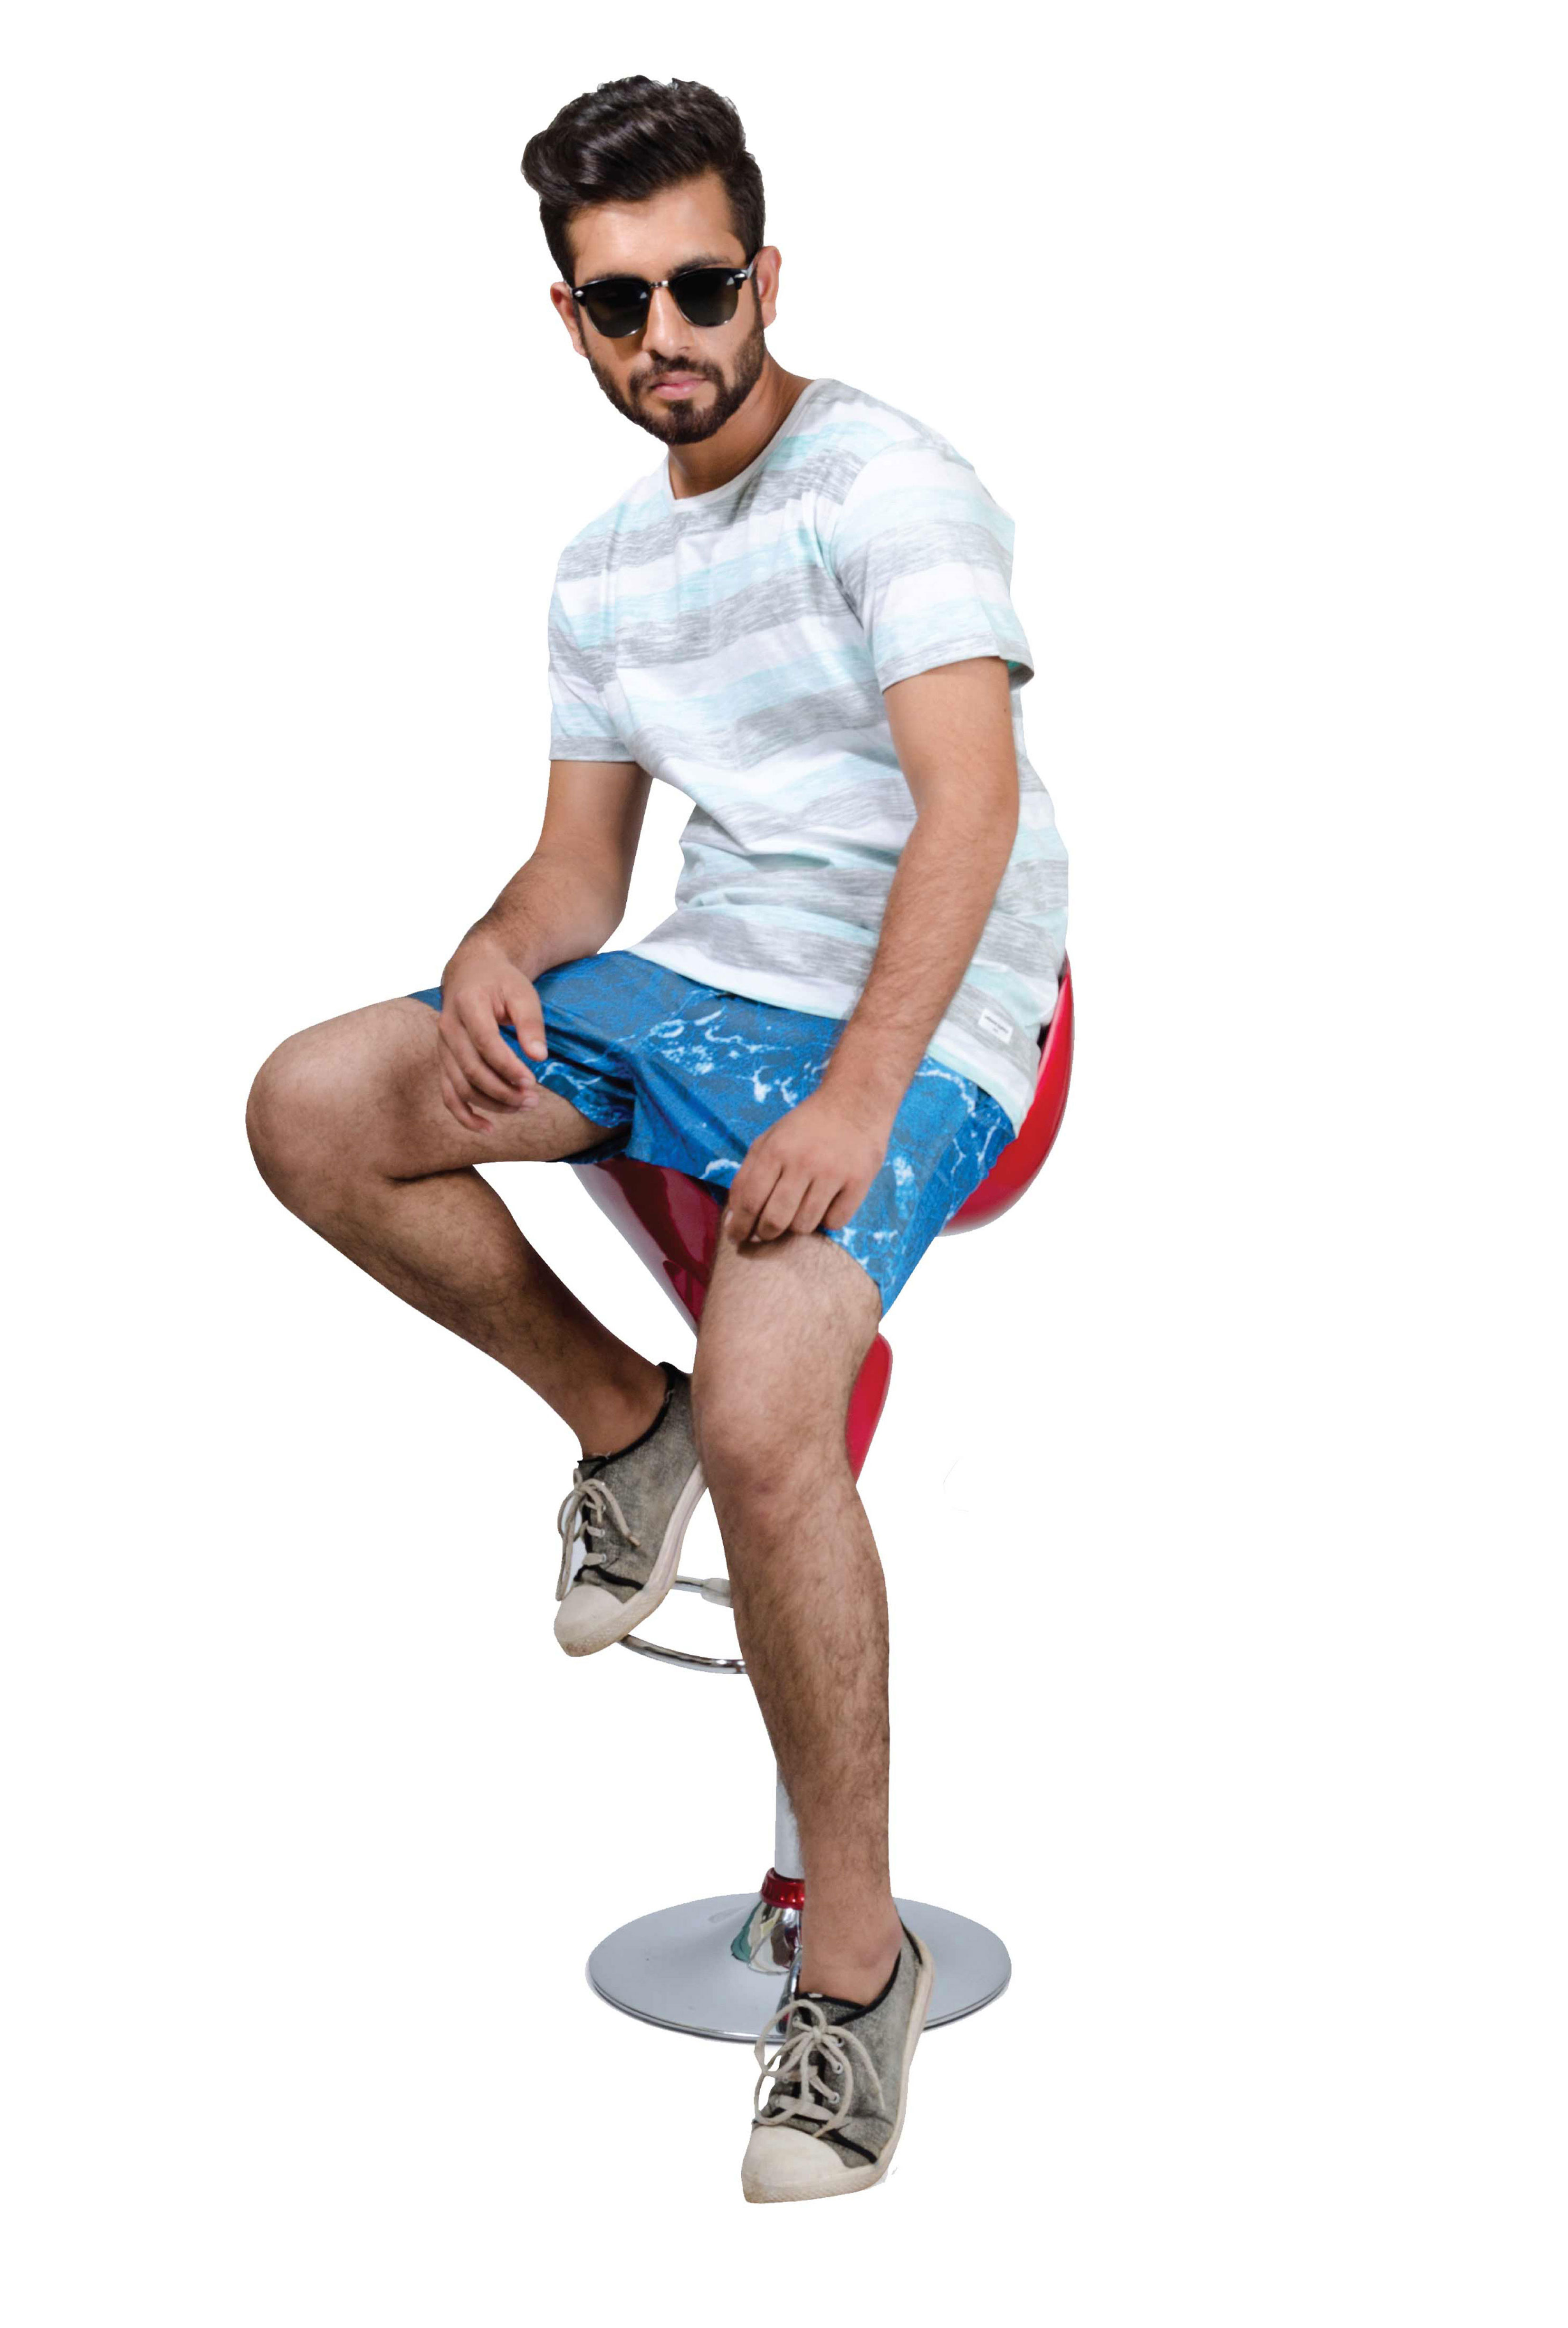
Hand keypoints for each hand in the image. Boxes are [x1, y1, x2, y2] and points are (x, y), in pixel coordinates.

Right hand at [435, 938, 548, 1131]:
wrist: (472, 972)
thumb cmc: (502, 982)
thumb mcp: (523, 993)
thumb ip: (530, 1023)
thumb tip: (539, 1057)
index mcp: (467, 1005)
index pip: (485, 1043)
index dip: (508, 1067)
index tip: (532, 1081)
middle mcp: (448, 1028)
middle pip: (472, 1070)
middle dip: (503, 1091)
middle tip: (533, 1100)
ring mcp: (442, 1047)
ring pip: (460, 1086)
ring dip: (491, 1103)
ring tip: (523, 1107)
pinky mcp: (444, 1060)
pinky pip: (448, 1094)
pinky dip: (465, 1115)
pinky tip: (488, 1128)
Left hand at [721, 1085, 895, 1245]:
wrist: (854, 1101)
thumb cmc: (805, 1126)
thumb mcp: (769, 1140)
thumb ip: (748, 1176)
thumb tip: (734, 1219)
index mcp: (775, 1150)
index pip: (749, 1200)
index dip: (739, 1226)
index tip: (737, 1237)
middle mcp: (803, 1161)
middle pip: (775, 1220)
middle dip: (765, 1233)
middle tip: (767, 1231)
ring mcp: (833, 1172)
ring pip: (804, 1225)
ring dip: (797, 1225)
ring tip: (800, 1208)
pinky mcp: (858, 1181)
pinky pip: (835, 1222)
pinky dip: (827, 1220)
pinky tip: (826, 1203)